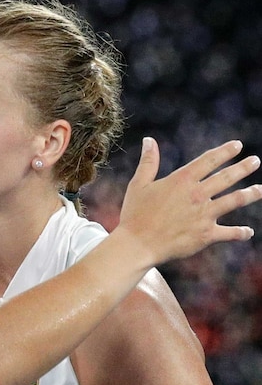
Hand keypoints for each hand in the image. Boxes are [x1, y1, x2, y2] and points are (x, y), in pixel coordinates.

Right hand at [119, 137, 261, 263]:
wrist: (138, 244)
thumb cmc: (135, 214)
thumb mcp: (138, 185)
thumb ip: (148, 162)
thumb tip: (148, 140)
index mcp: (181, 181)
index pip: (208, 161)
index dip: (225, 152)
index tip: (237, 145)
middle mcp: (197, 195)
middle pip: (226, 177)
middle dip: (243, 168)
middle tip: (256, 161)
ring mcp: (204, 215)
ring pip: (234, 200)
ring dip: (250, 194)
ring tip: (260, 190)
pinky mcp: (206, 235)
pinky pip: (229, 233)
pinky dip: (240, 233)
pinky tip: (248, 232)